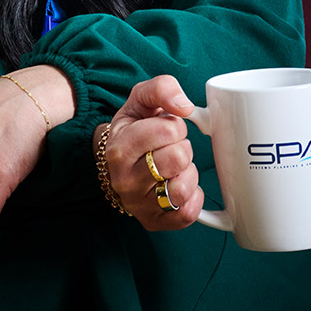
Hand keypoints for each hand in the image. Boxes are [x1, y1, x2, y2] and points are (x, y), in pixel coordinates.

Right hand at [100, 75, 203, 229]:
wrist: (118, 160)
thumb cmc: (134, 128)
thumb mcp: (141, 100)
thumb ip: (161, 89)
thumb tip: (184, 106)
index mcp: (118, 148)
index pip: (168, 130)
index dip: (175, 125)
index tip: (165, 128)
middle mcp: (124, 180)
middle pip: (178, 158)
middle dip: (182, 148)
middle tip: (170, 148)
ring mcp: (138, 204)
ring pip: (184, 187)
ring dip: (188, 173)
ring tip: (174, 168)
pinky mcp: (154, 222)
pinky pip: (188, 213)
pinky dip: (192, 197)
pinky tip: (178, 185)